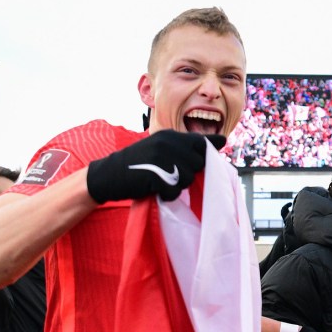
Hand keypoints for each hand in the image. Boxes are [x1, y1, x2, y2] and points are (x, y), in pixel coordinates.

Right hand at [86, 131, 224, 203]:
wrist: (108, 175)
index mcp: (169, 136)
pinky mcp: (156, 176)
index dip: (211, 145)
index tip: (223, 143)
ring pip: (188, 178)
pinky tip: (156, 190)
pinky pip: (174, 192)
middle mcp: (168, 144)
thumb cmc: (137, 164)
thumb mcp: (158, 148)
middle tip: (170, 175)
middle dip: (188, 173)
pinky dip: (168, 195)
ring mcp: (162, 159)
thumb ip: (180, 148)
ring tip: (161, 181)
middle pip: (197, 164)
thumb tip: (212, 148)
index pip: (198, 140)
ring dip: (178, 185)